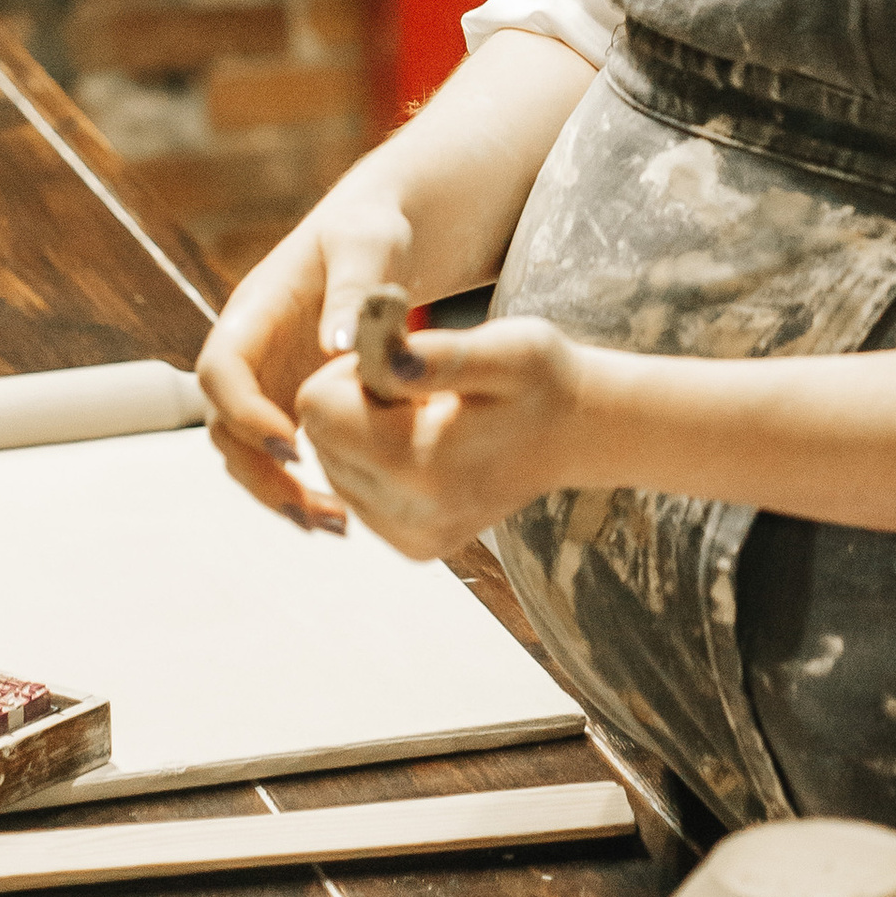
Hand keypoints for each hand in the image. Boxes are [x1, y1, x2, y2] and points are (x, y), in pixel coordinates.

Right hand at [196, 191, 413, 532]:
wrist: (376, 238)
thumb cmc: (371, 229)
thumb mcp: (370, 242)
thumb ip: (355, 286)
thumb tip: (335, 345)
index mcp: (254, 311)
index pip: (220, 369)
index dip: (243, 411)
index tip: (295, 444)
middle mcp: (248, 353)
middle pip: (223, 425)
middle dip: (259, 471)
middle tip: (311, 509)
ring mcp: (265, 382)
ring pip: (247, 451)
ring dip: (278, 492)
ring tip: (335, 524)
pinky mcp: (290, 404)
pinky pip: (281, 456)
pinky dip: (303, 487)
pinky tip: (348, 515)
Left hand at [294, 318, 584, 559]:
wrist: (579, 434)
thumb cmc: (542, 380)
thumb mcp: (506, 350)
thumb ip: (439, 357)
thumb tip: (383, 360)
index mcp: (423, 464)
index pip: (316, 408)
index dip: (352, 371)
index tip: (404, 364)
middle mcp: (410, 515)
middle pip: (319, 439)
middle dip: (355, 404)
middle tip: (420, 392)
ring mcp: (412, 537)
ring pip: (332, 466)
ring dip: (365, 433)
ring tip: (429, 419)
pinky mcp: (414, 546)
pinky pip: (356, 492)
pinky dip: (378, 462)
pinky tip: (429, 447)